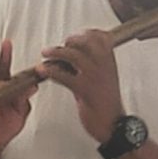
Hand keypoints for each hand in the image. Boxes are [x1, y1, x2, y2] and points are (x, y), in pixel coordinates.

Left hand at [40, 30, 123, 144]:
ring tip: (46, 53)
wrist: (113, 125)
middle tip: (59, 45)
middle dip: (70, 41)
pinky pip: (65, 76)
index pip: (101, 37)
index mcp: (110, 62)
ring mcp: (96, 77)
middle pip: (87, 41)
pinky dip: (51, 71)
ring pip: (74, 55)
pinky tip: (43, 71)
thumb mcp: (101, 80)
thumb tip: (70, 59)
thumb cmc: (106, 105)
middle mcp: (105, 66)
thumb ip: (88, 67)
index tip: (75, 35)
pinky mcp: (85, 90)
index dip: (87, 33)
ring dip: (56, 52)